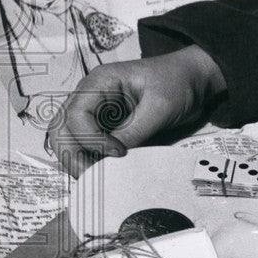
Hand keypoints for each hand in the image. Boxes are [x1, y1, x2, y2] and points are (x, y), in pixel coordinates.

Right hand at [47, 44, 226, 176]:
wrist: (195, 80)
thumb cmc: (178, 82)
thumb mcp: (160, 106)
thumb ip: (135, 131)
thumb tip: (112, 158)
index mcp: (100, 83)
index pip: (75, 115)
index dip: (91, 139)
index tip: (117, 152)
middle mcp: (91, 97)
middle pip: (62, 129)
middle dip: (72, 154)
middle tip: (94, 176)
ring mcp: (97, 113)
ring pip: (69, 140)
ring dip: (78, 160)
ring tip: (99, 177)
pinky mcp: (107, 127)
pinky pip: (89, 146)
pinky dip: (92, 160)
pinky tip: (106, 172)